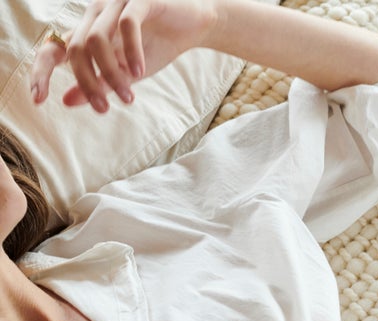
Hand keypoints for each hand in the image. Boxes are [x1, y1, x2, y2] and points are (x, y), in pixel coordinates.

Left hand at [30, 0, 217, 111]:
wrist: (195, 26)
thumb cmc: (159, 46)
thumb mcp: (127, 73)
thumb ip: (99, 84)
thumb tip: (67, 101)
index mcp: (89, 31)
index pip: (55, 49)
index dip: (42, 72)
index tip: (38, 100)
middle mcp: (96, 15)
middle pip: (77, 48)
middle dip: (88, 82)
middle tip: (104, 109)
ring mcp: (116, 4)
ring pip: (98, 39)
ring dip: (110, 73)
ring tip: (128, 96)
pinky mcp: (140, 0)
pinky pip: (127, 25)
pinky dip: (131, 51)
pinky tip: (140, 71)